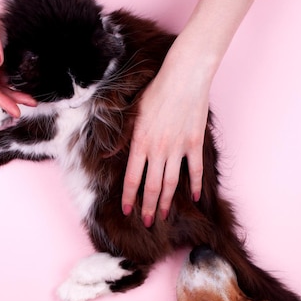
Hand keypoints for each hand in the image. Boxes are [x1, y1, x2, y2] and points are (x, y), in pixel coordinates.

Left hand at [122, 44, 209, 226]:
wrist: (184, 78)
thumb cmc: (155, 92)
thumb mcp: (131, 113)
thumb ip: (120, 138)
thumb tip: (105, 157)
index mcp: (140, 143)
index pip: (132, 179)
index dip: (129, 198)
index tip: (127, 211)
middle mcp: (158, 150)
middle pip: (151, 186)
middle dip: (147, 207)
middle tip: (146, 223)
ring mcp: (178, 148)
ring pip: (171, 183)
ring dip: (166, 202)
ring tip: (162, 216)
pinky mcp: (195, 144)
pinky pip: (195, 170)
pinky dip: (196, 185)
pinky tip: (194, 197)